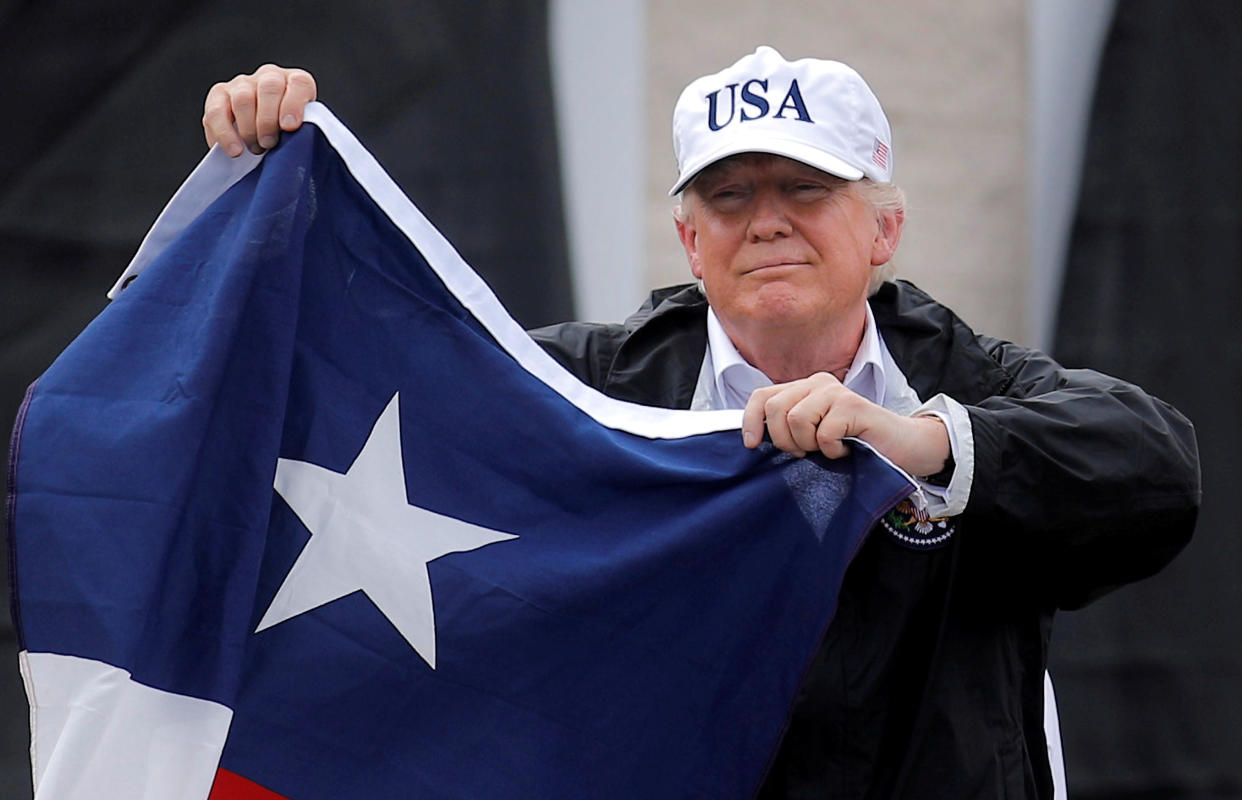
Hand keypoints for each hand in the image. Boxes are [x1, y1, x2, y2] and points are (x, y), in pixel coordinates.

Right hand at [202, 64, 317, 156]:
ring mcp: (243, 83)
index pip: (299, 83)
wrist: (264, 148)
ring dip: (249, 128)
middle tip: (269, 143)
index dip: (294, 104)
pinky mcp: (219, 95)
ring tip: (256, 149)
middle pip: (269, 87)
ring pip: (243, 98)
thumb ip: (304, 133)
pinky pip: (217, 111)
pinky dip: (225, 133)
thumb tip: (298, 142)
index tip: (289, 127)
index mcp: (297, 82)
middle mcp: (270, 76)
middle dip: (268, 120)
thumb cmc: (288, 141)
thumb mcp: (302, 135)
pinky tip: (235, 150)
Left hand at [741, 372, 949, 477]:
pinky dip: (832, 451)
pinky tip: (846, 449)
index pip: (762, 396)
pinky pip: (823, 434)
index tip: (752, 445)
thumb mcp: (813, 435)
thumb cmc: (855, 444)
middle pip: (775, 408)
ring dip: (809, 444)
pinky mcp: (853, 406)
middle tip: (806, 452)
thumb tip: (752, 439)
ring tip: (828, 448)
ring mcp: (836, 392)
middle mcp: (818, 383)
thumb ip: (787, 429)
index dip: (750, 420)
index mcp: (804, 388)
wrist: (901, 447)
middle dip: (784, 440)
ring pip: (796, 419)